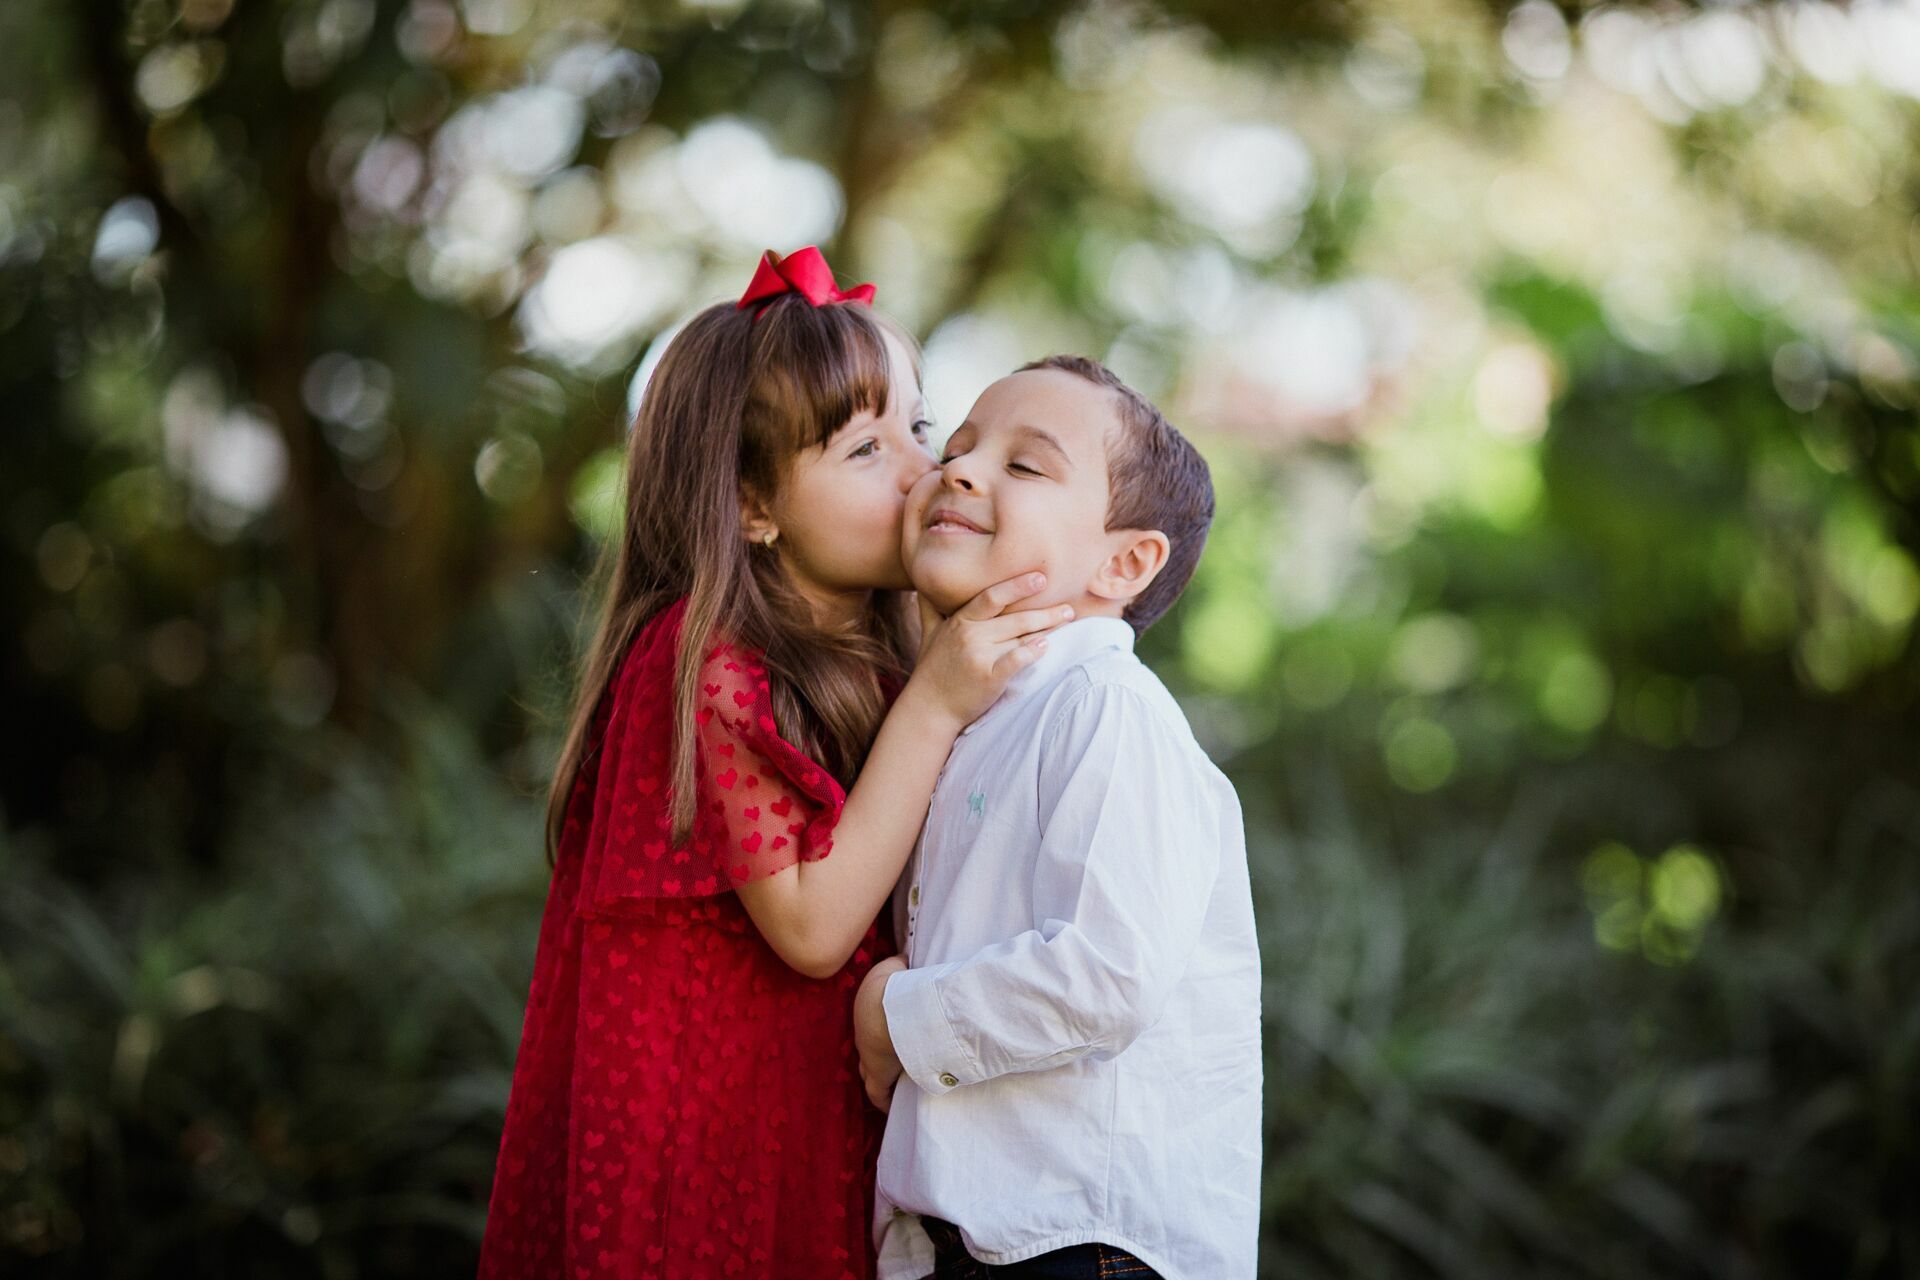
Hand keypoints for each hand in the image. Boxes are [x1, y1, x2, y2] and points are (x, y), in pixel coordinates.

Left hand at [854, 956, 907, 1112]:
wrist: (892, 1007)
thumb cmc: (892, 987)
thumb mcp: (894, 968)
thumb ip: (900, 965)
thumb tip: (907, 958)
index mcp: (866, 1014)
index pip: (868, 1027)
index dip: (877, 1032)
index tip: (886, 1035)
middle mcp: (863, 1039)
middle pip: (865, 1054)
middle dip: (874, 1058)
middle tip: (888, 1061)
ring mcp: (870, 1060)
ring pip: (869, 1075)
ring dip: (879, 1079)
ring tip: (894, 1085)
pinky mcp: (879, 1077)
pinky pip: (878, 1095)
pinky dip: (883, 1102)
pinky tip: (890, 1108)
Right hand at [905, 573, 1073, 732]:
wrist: (928, 708)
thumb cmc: (931, 670)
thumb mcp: (928, 635)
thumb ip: (929, 609)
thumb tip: (924, 588)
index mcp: (960, 622)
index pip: (992, 597)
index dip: (1017, 586)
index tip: (1041, 578)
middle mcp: (970, 635)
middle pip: (1014, 618)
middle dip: (1045, 611)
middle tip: (1069, 606)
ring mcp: (979, 656)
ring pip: (1020, 637)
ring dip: (1047, 628)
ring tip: (1066, 620)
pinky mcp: (989, 678)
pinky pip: (1017, 660)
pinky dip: (1033, 652)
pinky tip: (1047, 646)